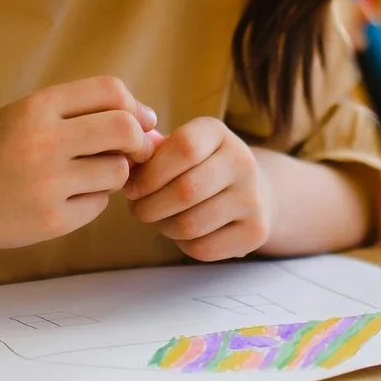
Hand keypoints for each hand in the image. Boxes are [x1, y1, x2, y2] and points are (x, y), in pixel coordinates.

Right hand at [0, 77, 156, 254]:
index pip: (110, 91)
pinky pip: (98, 205)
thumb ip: (81, 114)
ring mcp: (48, 184)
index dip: (135, 106)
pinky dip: (92, 200)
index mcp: (37, 106)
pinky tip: (65, 198)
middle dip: (139, 141)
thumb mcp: (26, 116)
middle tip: (133, 152)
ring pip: (116, 171)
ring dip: (112, 173)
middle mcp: (44, 141)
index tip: (140, 121)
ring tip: (85, 175)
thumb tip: (150, 124)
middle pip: (125, 129)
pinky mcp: (52, 221)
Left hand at [123, 119, 272, 261]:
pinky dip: (182, 244)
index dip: (150, 172)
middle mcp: (243, 162)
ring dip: (163, 226)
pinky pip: (203, 247)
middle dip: (149, 206)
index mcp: (218, 132)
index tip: (132, 187)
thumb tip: (124, 164)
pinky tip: (182, 232)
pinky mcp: (255, 231)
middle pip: (185, 190)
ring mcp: (253, 198)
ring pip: (191, 224)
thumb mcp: (179, 148)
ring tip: (158, 219)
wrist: (252, 190)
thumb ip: (151, 153)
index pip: (184, 147)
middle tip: (137, 209)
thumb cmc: (197, 168)